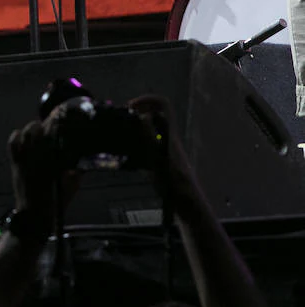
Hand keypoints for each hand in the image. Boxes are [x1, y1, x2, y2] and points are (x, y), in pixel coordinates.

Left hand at [9, 107, 82, 232]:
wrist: (34, 216)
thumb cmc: (56, 202)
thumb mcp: (72, 185)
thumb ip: (77, 170)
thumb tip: (83, 159)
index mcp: (53, 161)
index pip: (55, 134)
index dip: (59, 122)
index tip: (64, 115)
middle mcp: (37, 156)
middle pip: (40, 129)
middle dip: (47, 124)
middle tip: (53, 123)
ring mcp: (24, 158)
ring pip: (27, 133)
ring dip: (34, 129)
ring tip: (40, 129)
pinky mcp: (15, 162)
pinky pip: (13, 143)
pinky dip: (17, 136)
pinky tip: (23, 135)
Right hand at [128, 94, 195, 210]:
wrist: (188, 206)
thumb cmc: (176, 185)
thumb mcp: (160, 160)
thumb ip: (151, 138)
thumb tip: (142, 116)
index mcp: (169, 134)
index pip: (163, 105)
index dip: (146, 100)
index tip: (130, 107)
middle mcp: (168, 138)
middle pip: (153, 114)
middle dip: (135, 113)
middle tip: (119, 121)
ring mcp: (164, 149)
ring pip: (148, 129)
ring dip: (133, 129)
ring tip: (118, 137)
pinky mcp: (160, 161)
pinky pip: (145, 145)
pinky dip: (133, 146)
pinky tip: (124, 157)